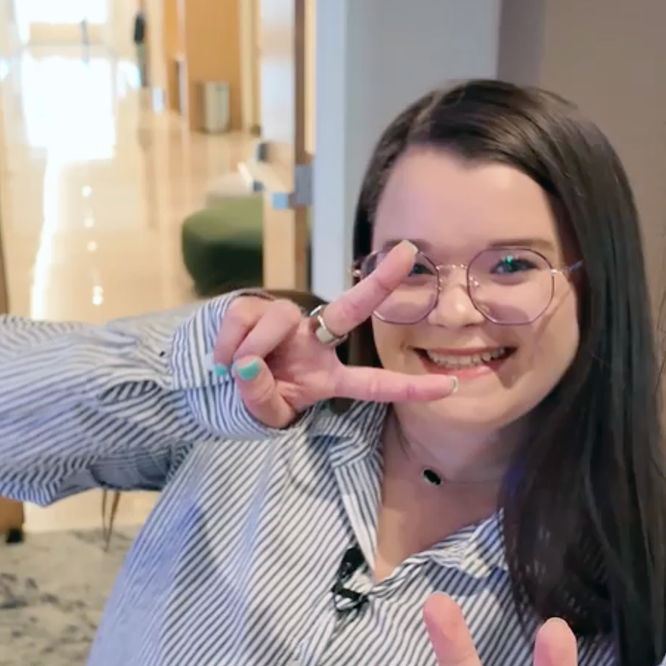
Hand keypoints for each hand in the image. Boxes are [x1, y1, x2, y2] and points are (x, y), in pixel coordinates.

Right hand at [211, 240, 457, 427]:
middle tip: (409, 252)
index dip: (409, 388)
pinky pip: (243, 319)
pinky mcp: (253, 307)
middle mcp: (314, 340)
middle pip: (351, 309)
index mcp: (328, 376)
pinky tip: (221, 358)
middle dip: (380, 282)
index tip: (448, 385)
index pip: (374, 383)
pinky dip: (228, 343)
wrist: (217, 383)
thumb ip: (261, 397)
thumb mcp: (263, 413)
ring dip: (253, 348)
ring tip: (233, 369)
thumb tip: (248, 365)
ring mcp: (286, 321)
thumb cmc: (256, 398)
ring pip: (277, 322)